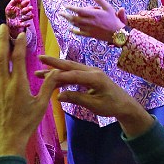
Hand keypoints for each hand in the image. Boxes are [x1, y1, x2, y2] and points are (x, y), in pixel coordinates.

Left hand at [0, 25, 56, 155]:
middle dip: (1, 39)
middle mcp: (4, 84)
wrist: (8, 139)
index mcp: (19, 86)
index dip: (19, 44)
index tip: (21, 34)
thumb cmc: (27, 124)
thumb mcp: (41, 106)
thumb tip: (55, 73)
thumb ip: (48, 87)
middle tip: (2, 26)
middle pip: (1, 56)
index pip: (18, 58)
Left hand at [5, 0, 33, 34]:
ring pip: (25, 17)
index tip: (28, 1)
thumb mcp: (9, 6)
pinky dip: (26, 24)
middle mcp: (21, 13)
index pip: (23, 4)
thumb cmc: (10, 13)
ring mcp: (21, 18)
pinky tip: (28, 24)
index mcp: (19, 8)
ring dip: (29, 16)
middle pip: (25, 10)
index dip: (25, 2)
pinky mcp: (20, 24)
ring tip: (32, 15)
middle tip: (31, 8)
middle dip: (28, 9)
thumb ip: (13, 1)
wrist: (9, 22)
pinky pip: (23, 25)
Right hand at [37, 55, 154, 136]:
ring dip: (56, 68)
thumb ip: (77, 99)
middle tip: (39, 58)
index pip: (74, 74)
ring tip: (40, 70)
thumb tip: (58, 96)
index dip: (58, 75)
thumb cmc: (112, 106)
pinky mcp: (90, 75)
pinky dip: (63, 75)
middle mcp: (92, 71)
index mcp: (95, 78)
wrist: (124, 104)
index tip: (44, 76)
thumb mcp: (94, 105)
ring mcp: (91, 72)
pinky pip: (74, 73)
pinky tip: (53, 78)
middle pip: (70, 65)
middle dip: (54, 62)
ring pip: (71, 68)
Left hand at [60, 0, 125, 41]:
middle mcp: (89, 21)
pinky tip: (69, 28)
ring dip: (69, 21)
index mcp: (93, 14)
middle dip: (66, 15)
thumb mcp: (108, 7)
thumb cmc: (113, 19)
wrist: (116, 34)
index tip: (66, 6)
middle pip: (74, 18)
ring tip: (65, 17)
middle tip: (60, 13)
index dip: (71, 8)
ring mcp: (88, 29)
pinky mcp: (89, 35)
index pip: (78, 10)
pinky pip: (79, 33)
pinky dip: (73, 30)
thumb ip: (99, 0)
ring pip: (75, 25)